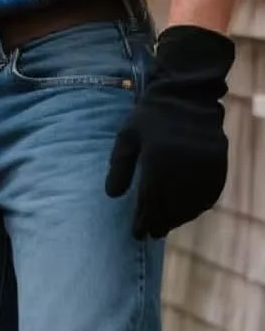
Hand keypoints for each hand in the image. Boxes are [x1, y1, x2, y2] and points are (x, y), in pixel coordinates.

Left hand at [104, 24, 235, 238]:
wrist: (187, 95)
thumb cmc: (150, 116)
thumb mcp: (127, 137)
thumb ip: (119, 167)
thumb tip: (112, 196)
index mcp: (159, 158)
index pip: (151, 199)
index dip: (143, 220)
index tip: (136, 234)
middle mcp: (185, 164)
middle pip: (172, 205)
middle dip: (159, 223)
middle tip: (149, 235)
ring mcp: (205, 163)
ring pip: (192, 202)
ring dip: (179, 218)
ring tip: (165, 227)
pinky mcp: (219, 161)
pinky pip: (211, 191)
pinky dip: (200, 206)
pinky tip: (189, 213)